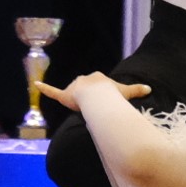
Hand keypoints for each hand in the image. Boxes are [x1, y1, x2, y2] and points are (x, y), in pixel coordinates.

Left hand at [35, 74, 150, 108]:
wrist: (98, 97)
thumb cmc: (112, 95)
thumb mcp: (126, 92)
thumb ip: (137, 90)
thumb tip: (149, 88)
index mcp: (98, 77)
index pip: (98, 83)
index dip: (102, 93)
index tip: (106, 100)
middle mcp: (85, 79)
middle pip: (85, 88)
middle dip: (89, 97)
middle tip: (95, 107)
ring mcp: (74, 87)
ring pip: (74, 93)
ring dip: (77, 100)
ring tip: (84, 109)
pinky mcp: (64, 95)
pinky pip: (53, 92)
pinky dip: (45, 89)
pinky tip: (36, 85)